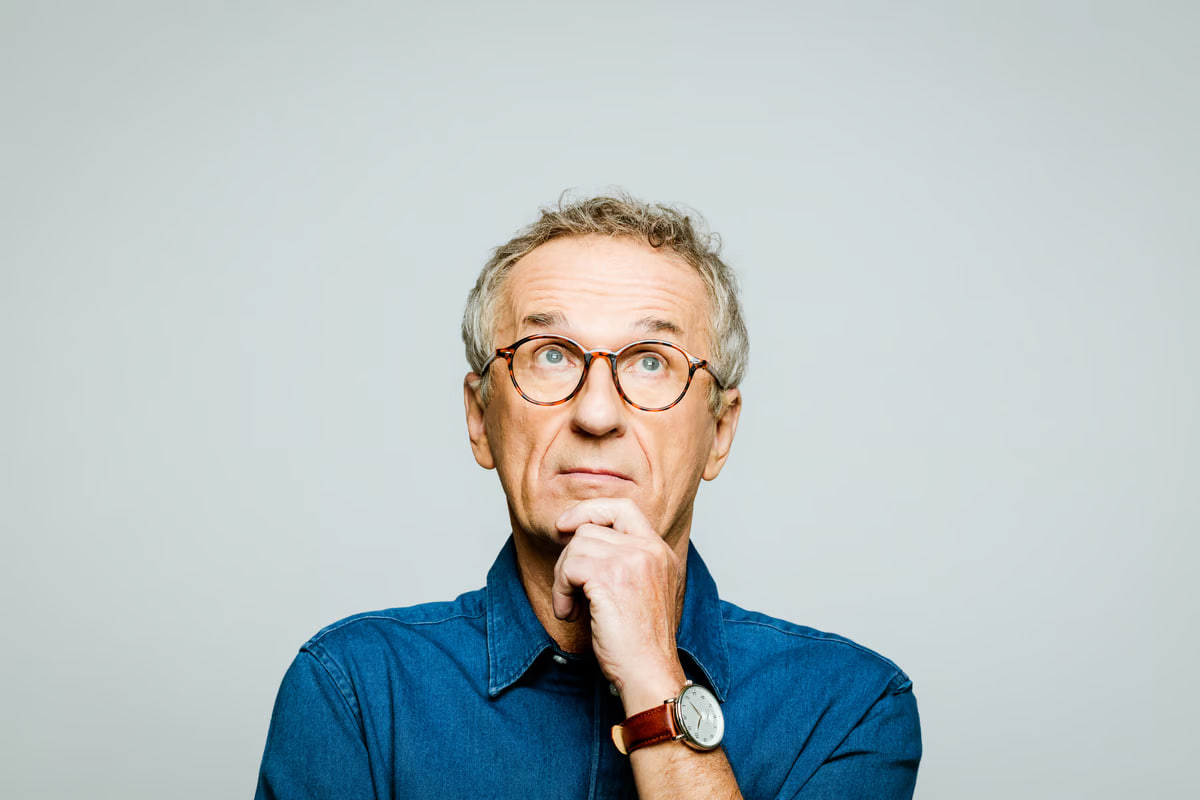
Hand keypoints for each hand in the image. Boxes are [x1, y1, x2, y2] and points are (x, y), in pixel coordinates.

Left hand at [552, 497, 686, 712]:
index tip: (566, 526)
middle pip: (590, 529)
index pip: (623, 507)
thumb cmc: (640, 643)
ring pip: (576, 546)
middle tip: (570, 589)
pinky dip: (560, 592)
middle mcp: (650, 550)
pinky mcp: (611, 577)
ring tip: (572, 606)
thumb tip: (580, 540)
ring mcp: (632, 560)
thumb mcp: (642, 591)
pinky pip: (569, 568)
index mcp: (661, 552)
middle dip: (569, 558)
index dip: (590, 511)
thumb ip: (624, 562)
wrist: (649, 673)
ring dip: (563, 579)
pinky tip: (570, 613)